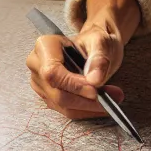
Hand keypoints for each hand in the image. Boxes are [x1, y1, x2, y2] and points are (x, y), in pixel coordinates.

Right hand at [26, 0, 140, 118]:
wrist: (93, 47)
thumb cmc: (95, 40)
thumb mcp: (102, 42)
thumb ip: (99, 59)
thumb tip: (95, 81)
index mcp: (44, 46)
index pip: (53, 73)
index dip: (74, 85)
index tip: (96, 91)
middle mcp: (37, 65)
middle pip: (57, 93)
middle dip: (86, 100)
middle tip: (113, 98)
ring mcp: (40, 82)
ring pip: (62, 105)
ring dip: (89, 107)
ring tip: (112, 99)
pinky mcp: (48, 96)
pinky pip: (66, 110)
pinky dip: (86, 110)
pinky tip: (102, 105)